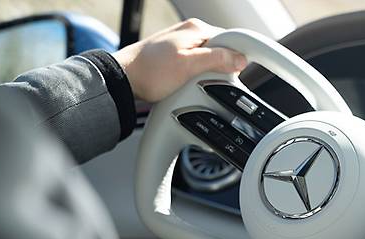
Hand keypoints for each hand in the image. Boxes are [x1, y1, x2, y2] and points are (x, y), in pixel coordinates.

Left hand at [112, 18, 246, 101]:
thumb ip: (217, 59)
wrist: (124, 79)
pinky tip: (189, 83)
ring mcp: (183, 43)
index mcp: (197, 29)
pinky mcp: (177, 55)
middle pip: (222, 49)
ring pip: (210, 58)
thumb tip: (240, 58)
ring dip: (209, 73)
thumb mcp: (188, 66)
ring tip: (196, 83)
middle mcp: (191, 32)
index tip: (239, 72)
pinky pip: (198, 63)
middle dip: (223, 67)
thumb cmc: (150, 72)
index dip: (237, 57)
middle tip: (211, 81)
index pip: (231, 39)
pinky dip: (198, 74)